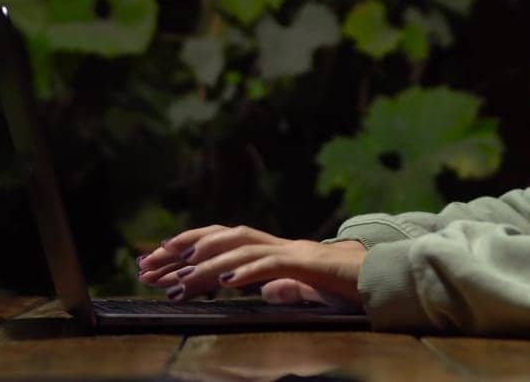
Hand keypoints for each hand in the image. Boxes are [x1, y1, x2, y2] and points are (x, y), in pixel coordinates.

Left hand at [135, 224, 366, 306]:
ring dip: (207, 262)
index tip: (154, 263)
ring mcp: (292, 252)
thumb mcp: (307, 293)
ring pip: (241, 247)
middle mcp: (276, 246)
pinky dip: (247, 271)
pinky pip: (272, 265)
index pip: (220, 245)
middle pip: (220, 237)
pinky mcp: (308, 265)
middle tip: (147, 266)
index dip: (185, 250)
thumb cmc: (345, 288)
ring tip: (180, 277)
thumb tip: (264, 291)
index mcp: (272, 253)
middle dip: (180, 251)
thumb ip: (284, 289)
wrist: (383, 280)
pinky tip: (226, 281)